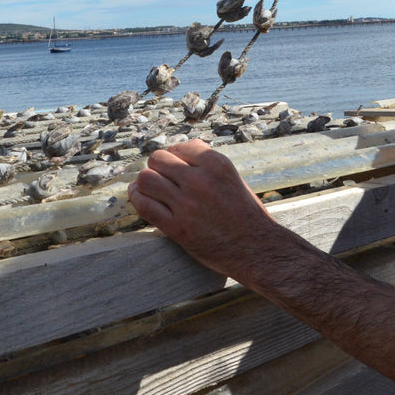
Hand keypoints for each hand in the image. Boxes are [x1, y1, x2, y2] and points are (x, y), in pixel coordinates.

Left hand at [128, 139, 282, 282]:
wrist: (256, 249)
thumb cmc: (246, 213)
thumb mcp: (233, 177)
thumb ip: (208, 161)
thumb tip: (186, 145)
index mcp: (217, 164)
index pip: (180, 146)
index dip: (175, 156)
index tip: (175, 167)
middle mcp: (200, 180)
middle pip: (157, 159)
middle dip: (157, 167)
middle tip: (162, 178)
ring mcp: (187, 204)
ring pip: (146, 179)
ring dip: (145, 183)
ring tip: (149, 189)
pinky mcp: (177, 228)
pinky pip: (144, 206)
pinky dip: (138, 200)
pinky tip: (141, 199)